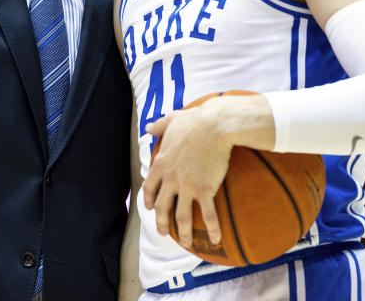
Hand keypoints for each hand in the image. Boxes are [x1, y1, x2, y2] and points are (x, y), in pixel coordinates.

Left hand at [144, 101, 232, 248]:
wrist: (214, 125)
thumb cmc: (195, 121)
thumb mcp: (172, 120)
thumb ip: (159, 126)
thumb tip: (149, 127)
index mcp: (161, 163)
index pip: (150, 187)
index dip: (150, 199)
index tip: (151, 208)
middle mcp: (170, 178)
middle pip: (163, 206)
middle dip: (162, 222)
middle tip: (163, 232)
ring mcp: (187, 186)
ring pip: (182, 216)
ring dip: (183, 232)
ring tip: (186, 243)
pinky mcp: (205, 190)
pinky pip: (208, 215)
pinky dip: (211, 229)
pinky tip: (215, 239)